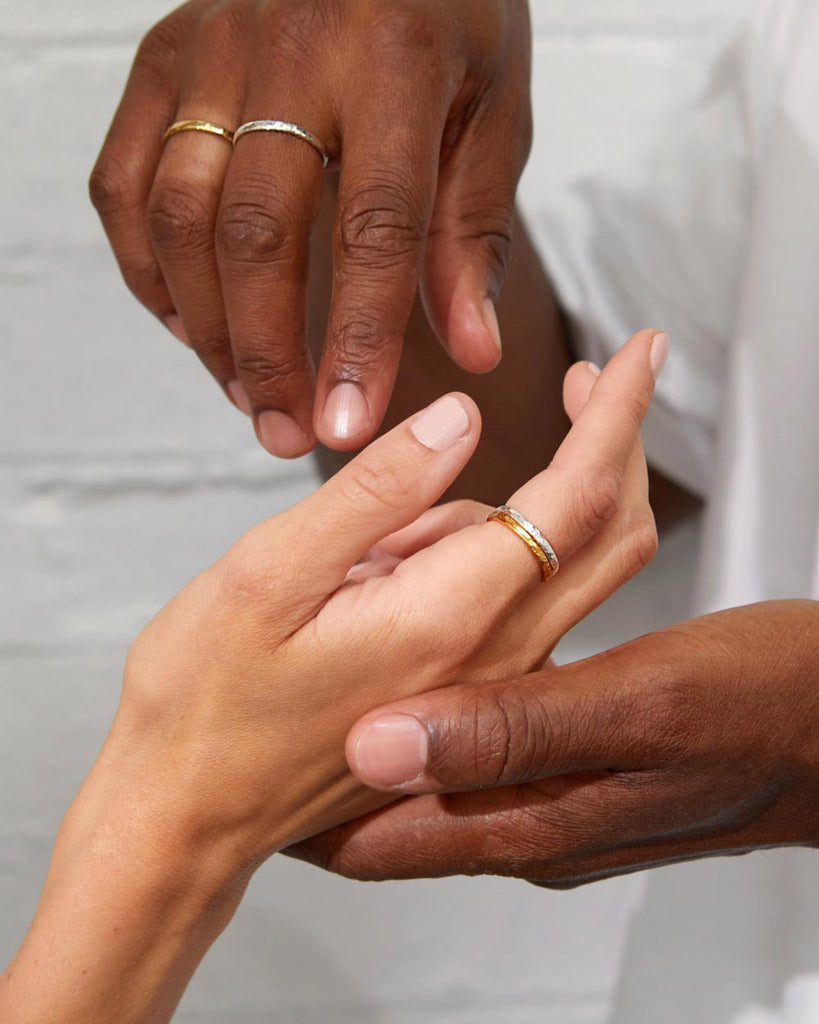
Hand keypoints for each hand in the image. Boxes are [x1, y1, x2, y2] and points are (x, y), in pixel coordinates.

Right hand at [1, 331, 660, 1022]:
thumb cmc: (206, 702)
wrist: (188, 817)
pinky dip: (474, 555)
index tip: (639, 352)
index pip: (575, 497)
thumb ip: (378, 492)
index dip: (616, 413)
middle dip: (614, 444)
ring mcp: (487, 683)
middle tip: (575, 384)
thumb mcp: (269, 572)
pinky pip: (509, 599)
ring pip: (553, 563)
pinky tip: (376, 577)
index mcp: (448, 616)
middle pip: (608, 535)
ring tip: (369, 541)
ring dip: (503, 511)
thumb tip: (461, 418)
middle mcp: (492, 657)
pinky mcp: (468, 693)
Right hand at [89, 0, 531, 456]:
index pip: (374, 226)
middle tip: (289, 433)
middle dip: (269, 352)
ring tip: (251, 397)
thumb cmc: (448, 15)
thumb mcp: (493, 110)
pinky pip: (126, 186)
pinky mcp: (159, 62)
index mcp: (394, 57)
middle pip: (258, 234)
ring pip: (180, 218)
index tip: (351, 423)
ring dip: (208, 328)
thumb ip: (474, 232)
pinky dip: (150, 272)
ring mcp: (208, 51)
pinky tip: (193, 327)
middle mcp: (288, 47)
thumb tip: (470, 353)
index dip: (359, 338)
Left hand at [290, 601, 818, 885]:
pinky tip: (437, 656)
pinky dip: (447, 698)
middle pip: (396, 808)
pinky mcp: (576, 760)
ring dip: (387, 724)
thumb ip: (510, 727)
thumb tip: (379, 746)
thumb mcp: (640, 705)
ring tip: (336, 672)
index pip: (380, 842)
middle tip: (276, 713)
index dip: (307, 812)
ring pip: (436, 768)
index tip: (248, 773)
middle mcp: (534, 820)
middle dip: (335, 764)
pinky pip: (484, 741)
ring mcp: (555, 794)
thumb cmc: (762, 713)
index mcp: (535, 821)